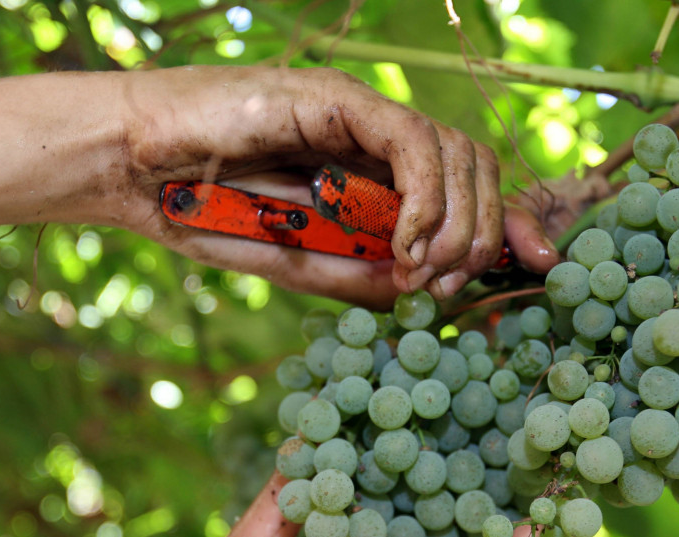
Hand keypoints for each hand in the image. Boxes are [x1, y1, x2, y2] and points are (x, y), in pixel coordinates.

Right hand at [103, 66, 558, 305]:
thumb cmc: (207, 215)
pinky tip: (408, 242)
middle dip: (487, 232)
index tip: (542, 267)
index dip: (513, 222)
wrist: (136, 169)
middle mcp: (379, 139)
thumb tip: (429, 296)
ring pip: (455, 151)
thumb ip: (364, 278)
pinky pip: (409, 141)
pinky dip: (424, 195)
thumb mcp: (301, 267)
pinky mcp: (336, 97)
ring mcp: (360, 113)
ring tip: (425, 270)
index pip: (470, 186)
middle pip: (477, 166)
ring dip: (458, 221)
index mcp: (377, 175)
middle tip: (452, 285)